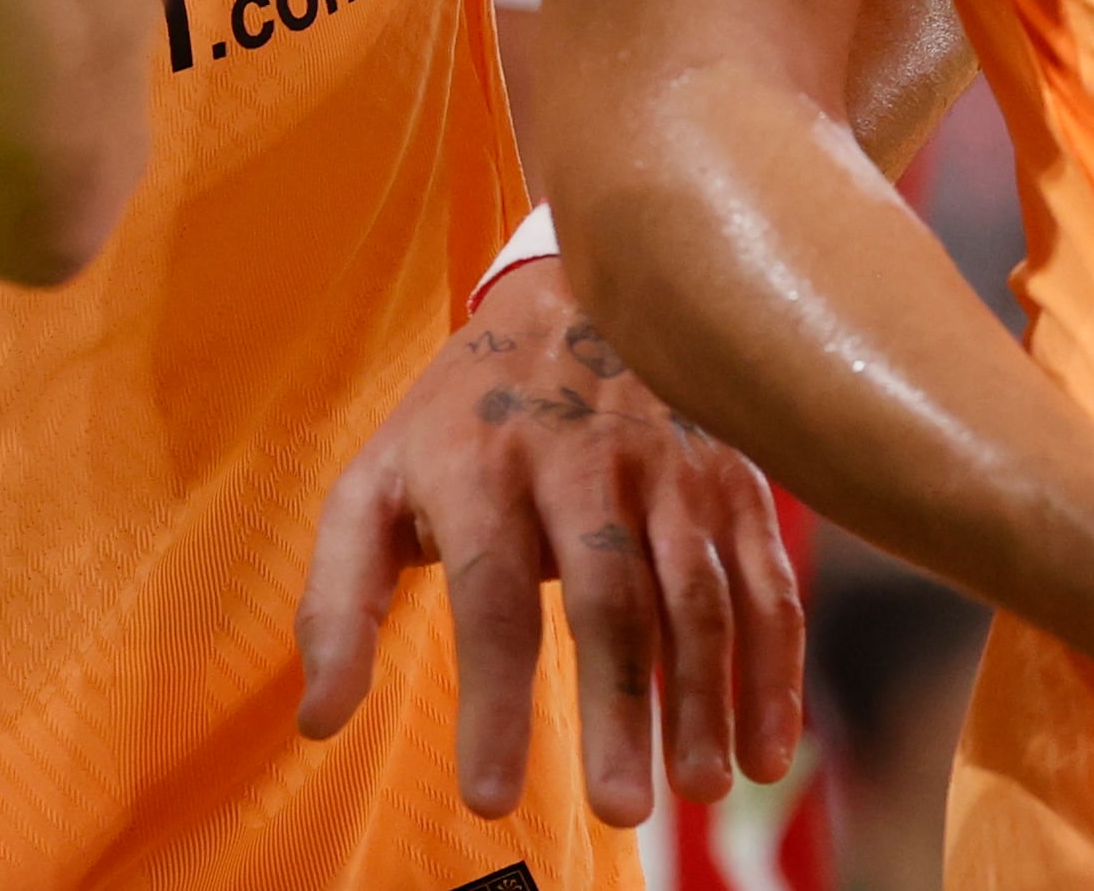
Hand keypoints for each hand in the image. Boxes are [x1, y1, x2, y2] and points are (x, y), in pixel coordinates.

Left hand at [295, 258, 804, 825]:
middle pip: (607, 597)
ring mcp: (666, 464)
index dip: (492, 700)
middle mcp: (580, 459)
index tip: (489, 799)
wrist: (582, 282)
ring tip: (699, 789)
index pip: (490, 595)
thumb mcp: (376, 482)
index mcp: (479, 465)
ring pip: (695, 592)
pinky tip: (770, 751)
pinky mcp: (732, 475)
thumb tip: (317, 721)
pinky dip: (775, 666)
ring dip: (705, 695)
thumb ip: (339, 600)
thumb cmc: (461, 417)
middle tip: (622, 811)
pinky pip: (764, 577)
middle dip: (617, 708)